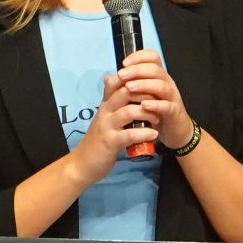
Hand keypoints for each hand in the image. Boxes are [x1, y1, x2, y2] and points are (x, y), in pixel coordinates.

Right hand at [70, 69, 158, 184]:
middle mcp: (105, 111)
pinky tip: (154, 134)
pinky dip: (145, 133)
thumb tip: (116, 84)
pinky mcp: (110, 142)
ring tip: (157, 119)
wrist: (82, 164)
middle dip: (146, 93)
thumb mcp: (105, 118)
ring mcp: (107, 126)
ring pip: (129, 111)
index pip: (117, 81)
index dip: (135, 78)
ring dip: (148, 113)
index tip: (150, 83)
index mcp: (105, 104)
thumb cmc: (98, 140)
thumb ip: (113, 103)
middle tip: (159, 101)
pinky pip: (130, 134)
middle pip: (125, 91)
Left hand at [116, 49, 194, 150]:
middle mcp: (166, 83)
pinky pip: (167, 106)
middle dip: (137, 70)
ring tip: (129, 87)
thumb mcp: (139, 96)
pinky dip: (155, 105)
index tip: (124, 63)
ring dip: (144, 85)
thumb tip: (108, 78)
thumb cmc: (154, 111)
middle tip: (121, 75)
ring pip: (162, 86)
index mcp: (158, 77)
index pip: (152, 58)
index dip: (139, 57)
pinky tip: (144, 105)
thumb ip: (126, 86)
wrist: (172, 130)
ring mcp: (172, 97)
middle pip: (155, 69)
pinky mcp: (174, 112)